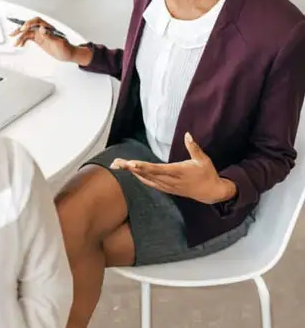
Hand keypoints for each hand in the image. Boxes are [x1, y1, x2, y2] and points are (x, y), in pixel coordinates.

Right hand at [10, 17, 75, 61]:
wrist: (68, 54)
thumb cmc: (66, 48)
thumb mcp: (59, 42)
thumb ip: (50, 35)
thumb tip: (42, 29)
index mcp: (48, 28)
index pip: (37, 21)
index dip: (29, 23)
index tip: (23, 29)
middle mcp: (43, 29)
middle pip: (29, 26)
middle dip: (20, 29)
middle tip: (13, 34)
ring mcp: (40, 34)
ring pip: (27, 33)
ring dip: (20, 37)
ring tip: (15, 43)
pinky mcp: (39, 40)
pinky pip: (29, 38)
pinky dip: (24, 40)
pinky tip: (20, 44)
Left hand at [110, 133, 236, 203]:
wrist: (211, 193)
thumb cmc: (207, 174)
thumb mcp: (203, 160)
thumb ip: (193, 147)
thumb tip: (187, 135)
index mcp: (178, 172)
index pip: (157, 169)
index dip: (143, 167)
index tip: (131, 164)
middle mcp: (170, 180)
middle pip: (147, 174)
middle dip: (130, 168)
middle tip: (116, 163)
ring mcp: (167, 186)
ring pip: (146, 179)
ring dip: (132, 172)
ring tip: (119, 165)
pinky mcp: (167, 189)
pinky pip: (151, 183)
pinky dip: (140, 178)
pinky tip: (132, 173)